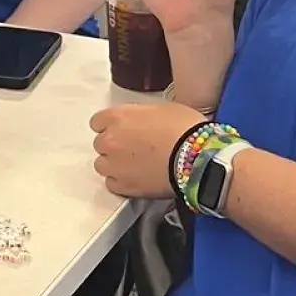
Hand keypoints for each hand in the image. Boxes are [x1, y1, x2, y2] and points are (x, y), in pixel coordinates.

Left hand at [89, 102, 205, 198]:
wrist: (198, 158)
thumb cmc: (186, 129)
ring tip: (136, 165)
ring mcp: (113, 165)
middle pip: (100, 143)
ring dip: (115, 164)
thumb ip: (140, 116)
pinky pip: (112, 184)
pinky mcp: (122, 186)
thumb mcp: (161, 109)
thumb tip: (140, 123)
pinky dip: (122, 182)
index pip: (97, 122)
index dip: (110, 126)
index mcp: (118, 117)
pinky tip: (138, 178)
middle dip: (114, 145)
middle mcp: (110, 140)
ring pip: (102, 165)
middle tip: (135, 148)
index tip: (122, 130)